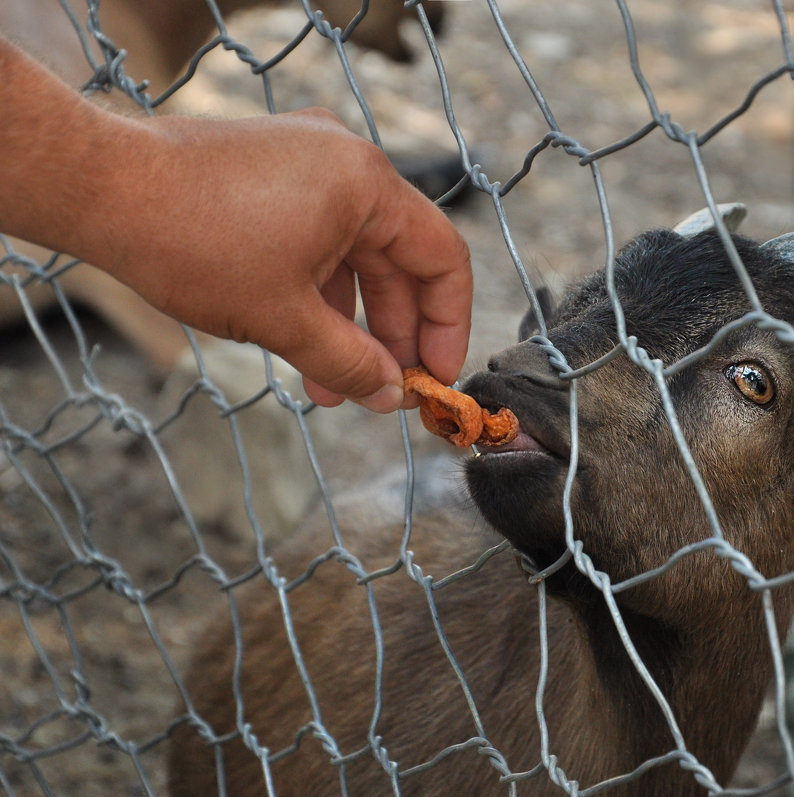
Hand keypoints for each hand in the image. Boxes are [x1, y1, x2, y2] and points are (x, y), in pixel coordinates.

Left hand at [91, 109, 471, 411]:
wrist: (103, 189)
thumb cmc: (193, 242)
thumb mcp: (283, 319)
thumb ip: (351, 362)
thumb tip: (391, 396)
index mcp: (368, 184)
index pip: (443, 258)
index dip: (448, 325)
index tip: (435, 376)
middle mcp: (347, 162)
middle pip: (399, 259)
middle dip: (392, 333)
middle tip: (386, 388)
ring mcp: (308, 160)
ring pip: (355, 255)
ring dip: (350, 323)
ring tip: (333, 386)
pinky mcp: (275, 171)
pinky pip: (320, 237)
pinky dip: (318, 291)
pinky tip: (302, 343)